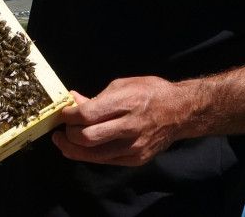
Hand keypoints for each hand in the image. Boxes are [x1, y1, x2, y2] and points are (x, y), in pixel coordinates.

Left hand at [52, 76, 191, 166]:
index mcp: (126, 102)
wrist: (181, 112)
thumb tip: (73, 101)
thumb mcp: (123, 85)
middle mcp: (130, 126)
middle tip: (63, 129)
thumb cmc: (151, 92)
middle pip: (87, 137)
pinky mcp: (137, 159)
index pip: (88, 114)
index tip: (63, 114)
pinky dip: (91, 154)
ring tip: (64, 142)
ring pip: (94, 155)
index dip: (69, 116)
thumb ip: (97, 97)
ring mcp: (134, 146)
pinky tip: (83, 148)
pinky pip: (106, 160)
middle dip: (68, 134)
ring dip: (73, 149)